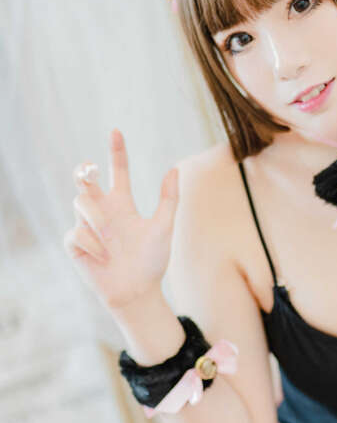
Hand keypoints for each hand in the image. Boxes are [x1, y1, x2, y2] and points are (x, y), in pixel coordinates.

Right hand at [63, 129, 179, 311]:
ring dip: (97, 220)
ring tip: (110, 240)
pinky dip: (92, 243)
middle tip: (89, 171)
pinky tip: (103, 257)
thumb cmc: (152, 261)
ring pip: (80, 203)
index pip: (117, 172)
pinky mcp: (75, 244)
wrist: (139, 292)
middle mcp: (103, 211)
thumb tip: (175, 168)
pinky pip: (76, 233)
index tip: (116, 131)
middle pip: (85, 181)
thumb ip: (169, 199)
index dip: (116, 151)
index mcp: (122, 204)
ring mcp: (87, 227)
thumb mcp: (164, 227)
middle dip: (84, 172)